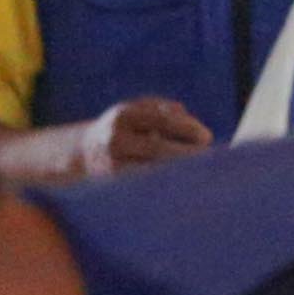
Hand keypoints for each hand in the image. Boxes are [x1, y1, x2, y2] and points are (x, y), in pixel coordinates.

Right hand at [79, 96, 216, 178]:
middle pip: (157, 149)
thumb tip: (190, 122)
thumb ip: (164, 109)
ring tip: (198, 173)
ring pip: (151, 171)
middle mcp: (114, 140)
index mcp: (123, 115)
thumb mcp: (138, 109)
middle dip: (185, 154)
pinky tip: (179, 184)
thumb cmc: (124, 127)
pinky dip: (164, 184)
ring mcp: (111, 165)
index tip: (207, 138)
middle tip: (209, 159)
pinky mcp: (112, 185)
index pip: (161, 120)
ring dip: (177, 172)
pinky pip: (145, 185)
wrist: (85, 153)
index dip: (187, 128)